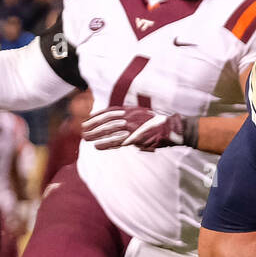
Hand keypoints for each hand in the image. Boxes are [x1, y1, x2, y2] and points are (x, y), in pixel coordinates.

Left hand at [81, 105, 195, 150]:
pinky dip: (106, 144)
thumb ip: (131, 118)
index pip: (110, 111)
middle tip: (83, 129)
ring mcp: (132, 127)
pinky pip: (117, 142)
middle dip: (93, 125)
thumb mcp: (144, 116)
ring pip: (110, 131)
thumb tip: (121, 122)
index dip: (98, 115)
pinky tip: (97, 146)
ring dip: (96, 135)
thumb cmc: (159, 124)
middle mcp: (130, 117)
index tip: (88, 118)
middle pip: (107, 121)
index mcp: (132, 110)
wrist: (173, 129)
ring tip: (86, 138)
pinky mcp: (135, 139)